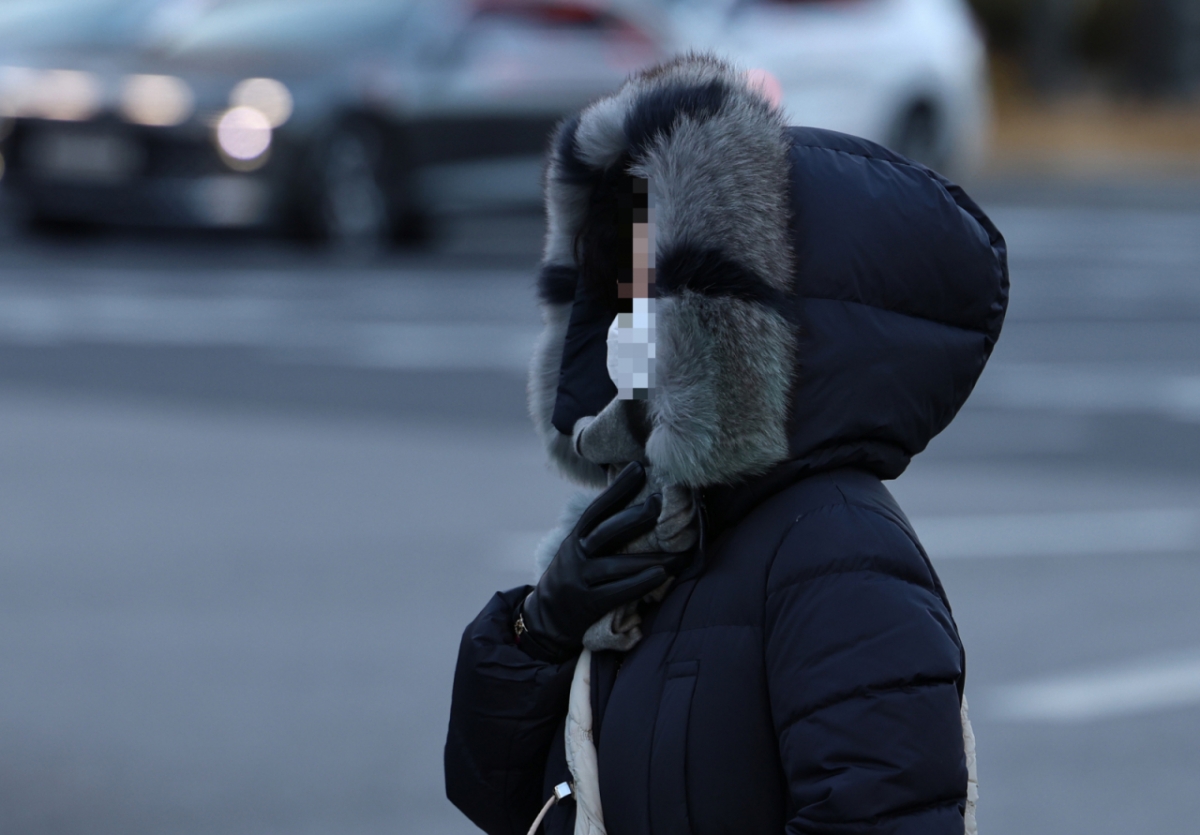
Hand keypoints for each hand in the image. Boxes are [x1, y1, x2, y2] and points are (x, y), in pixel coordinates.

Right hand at [519, 462, 689, 661]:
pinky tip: (662, 575)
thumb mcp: (577, 551)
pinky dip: (640, 583)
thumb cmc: (573, 579)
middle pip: (606, 532)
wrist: (544, 620)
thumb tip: (636, 506)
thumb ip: (599, 534)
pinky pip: (618, 592)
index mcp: (575, 538)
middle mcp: (575, 555)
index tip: (638, 468)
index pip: (597, 509)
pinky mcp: (588, 604)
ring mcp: (580, 580)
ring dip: (650, 558)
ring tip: (679, 553)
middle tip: (660, 503)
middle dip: (635, 517)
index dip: (617, 489)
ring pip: (617, 565)